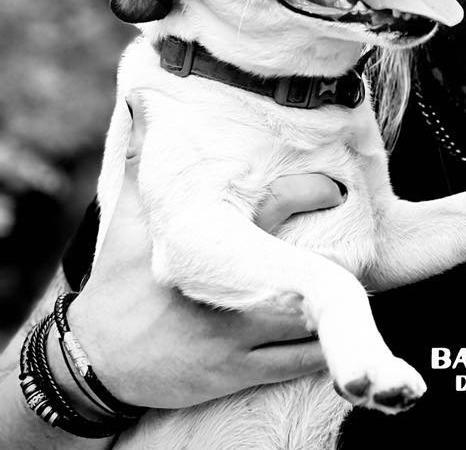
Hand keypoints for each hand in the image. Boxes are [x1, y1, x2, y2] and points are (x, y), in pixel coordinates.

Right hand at [59, 93, 344, 409]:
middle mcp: (223, 293)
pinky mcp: (236, 372)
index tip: (336, 188)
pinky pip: (295, 363)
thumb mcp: (125, 220)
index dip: (310, 194)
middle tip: (363, 238)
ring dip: (334, 304)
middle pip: (302, 272)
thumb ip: (143, 161)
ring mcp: (233, 336)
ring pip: (306, 323)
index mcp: (202, 248)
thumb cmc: (117, 282)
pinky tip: (335, 328)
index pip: (269, 210)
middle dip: (338, 257)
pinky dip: (320, 345)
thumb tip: (143, 101)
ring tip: (353, 281)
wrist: (93, 363)